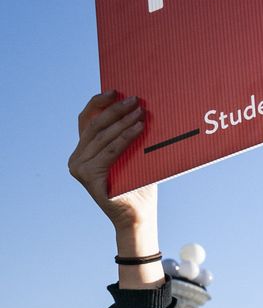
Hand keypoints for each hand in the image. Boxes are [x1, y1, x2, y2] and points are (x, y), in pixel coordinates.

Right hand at [70, 92, 158, 227]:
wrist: (137, 216)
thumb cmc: (138, 186)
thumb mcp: (132, 156)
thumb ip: (127, 137)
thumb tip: (139, 108)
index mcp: (83, 151)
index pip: (86, 120)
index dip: (98, 103)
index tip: (115, 91)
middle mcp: (76, 158)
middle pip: (95, 126)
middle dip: (115, 110)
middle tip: (135, 100)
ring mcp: (79, 168)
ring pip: (103, 137)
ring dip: (124, 122)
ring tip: (141, 112)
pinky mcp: (88, 177)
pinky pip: (110, 151)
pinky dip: (125, 138)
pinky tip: (139, 128)